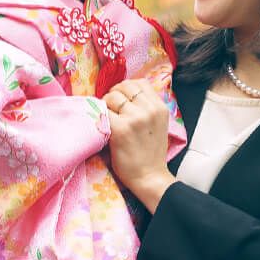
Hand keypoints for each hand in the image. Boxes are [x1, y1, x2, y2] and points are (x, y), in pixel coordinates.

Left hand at [104, 79, 175, 212]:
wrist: (149, 177)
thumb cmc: (150, 152)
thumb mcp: (158, 123)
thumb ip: (147, 106)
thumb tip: (125, 92)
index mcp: (160, 107)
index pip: (139, 83)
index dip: (126, 88)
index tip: (121, 100)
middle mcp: (149, 109)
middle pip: (124, 86)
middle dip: (114, 95)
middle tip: (111, 110)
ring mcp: (135, 118)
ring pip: (112, 97)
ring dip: (106, 105)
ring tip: (108, 119)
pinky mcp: (120, 129)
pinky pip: (103, 112)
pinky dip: (100, 117)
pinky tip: (104, 127)